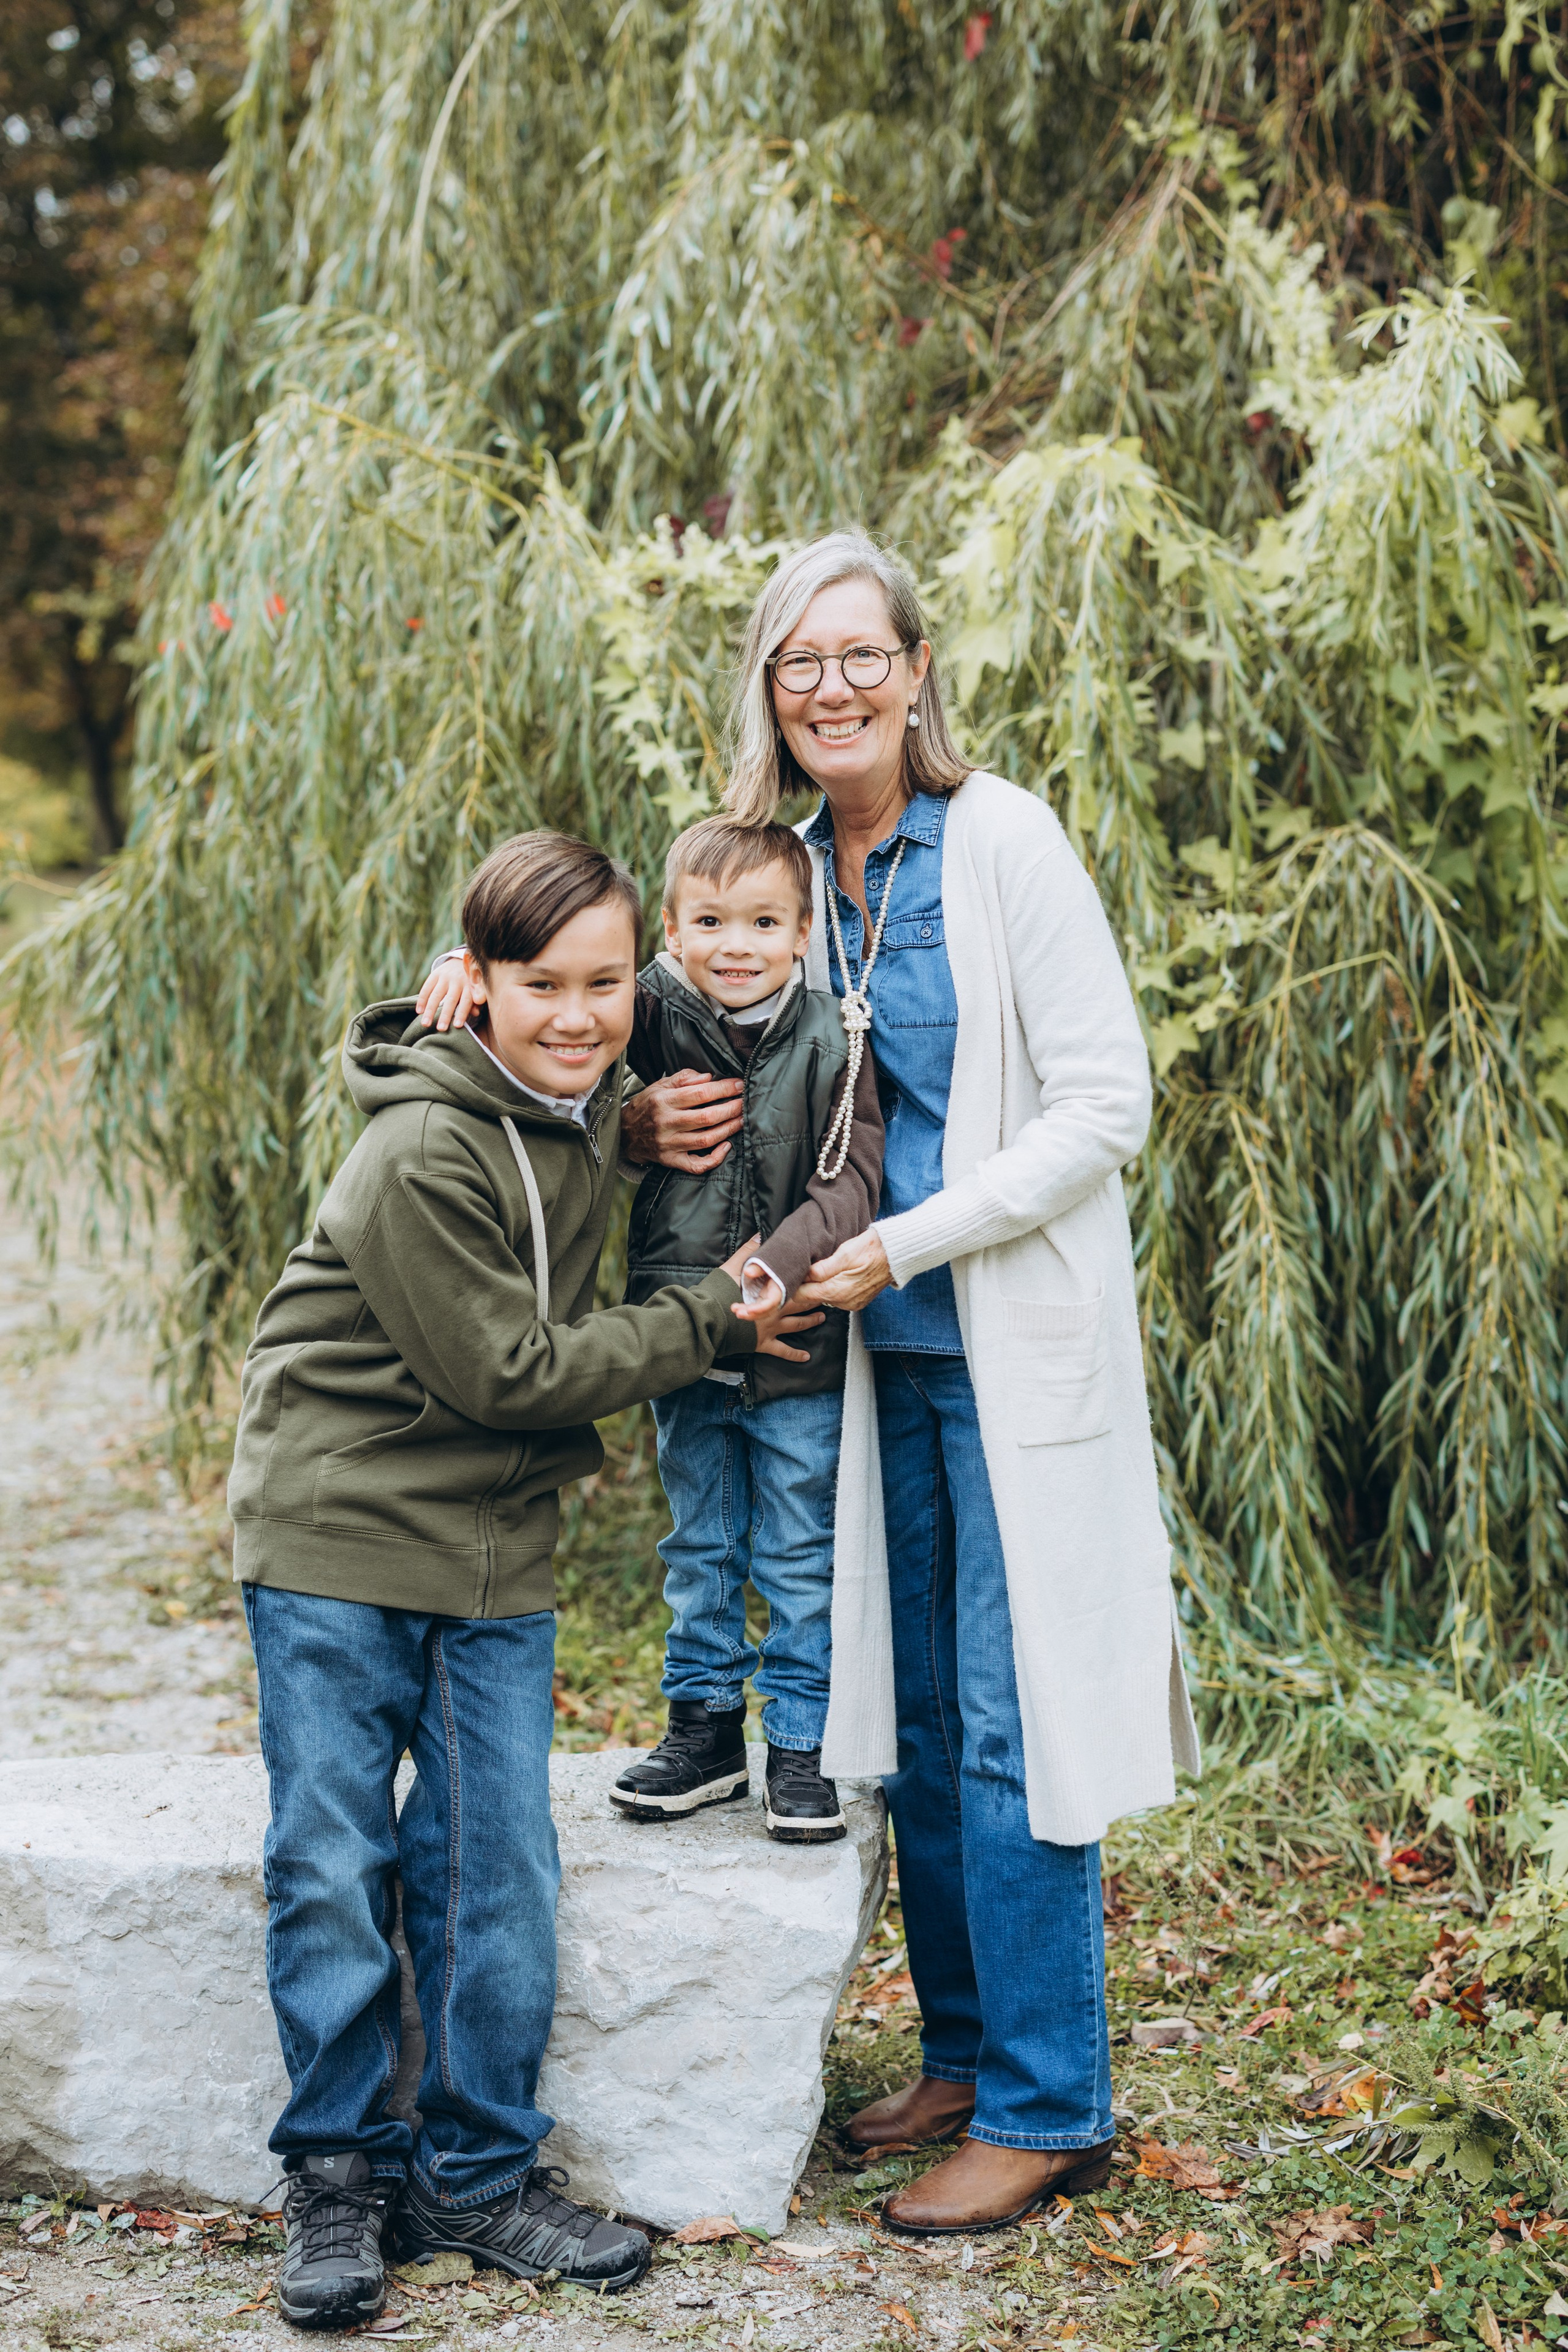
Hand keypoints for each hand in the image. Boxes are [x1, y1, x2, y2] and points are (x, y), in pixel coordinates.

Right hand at [416, 955, 474, 1030]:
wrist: (460, 962)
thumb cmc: (470, 983)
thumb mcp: (476, 990)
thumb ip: (476, 1002)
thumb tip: (476, 1013)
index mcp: (470, 986)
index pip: (466, 1001)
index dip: (462, 1013)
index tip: (457, 1026)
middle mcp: (457, 980)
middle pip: (450, 999)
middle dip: (445, 1015)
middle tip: (440, 1029)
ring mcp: (445, 976)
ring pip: (436, 995)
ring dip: (430, 1010)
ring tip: (425, 1024)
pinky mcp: (435, 974)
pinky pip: (426, 988)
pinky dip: (422, 1000)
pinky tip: (419, 1011)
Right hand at [622, 1068, 744, 1171]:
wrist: (624, 1134)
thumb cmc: (647, 1106)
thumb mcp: (659, 1085)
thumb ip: (683, 1078)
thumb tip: (708, 1077)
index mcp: (663, 1100)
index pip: (700, 1093)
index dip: (724, 1089)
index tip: (739, 1084)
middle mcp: (666, 1122)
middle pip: (706, 1117)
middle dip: (731, 1109)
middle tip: (745, 1102)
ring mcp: (669, 1144)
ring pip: (706, 1139)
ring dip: (729, 1129)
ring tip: (742, 1119)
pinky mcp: (671, 1160)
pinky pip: (697, 1165)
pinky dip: (715, 1158)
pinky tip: (727, 1146)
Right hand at [719, 1238, 820, 1361]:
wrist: (710, 1321)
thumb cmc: (718, 1294)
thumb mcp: (732, 1267)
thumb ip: (748, 1253)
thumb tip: (760, 1236)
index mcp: (769, 1291)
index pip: (792, 1283)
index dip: (806, 1279)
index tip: (818, 1274)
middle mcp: (774, 1310)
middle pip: (800, 1303)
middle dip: (814, 1298)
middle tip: (827, 1294)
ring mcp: (771, 1328)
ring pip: (797, 1324)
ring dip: (810, 1321)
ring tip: (822, 1318)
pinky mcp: (764, 1343)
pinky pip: (783, 1350)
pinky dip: (795, 1355)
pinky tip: (806, 1357)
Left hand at [795, 1229, 892, 1312]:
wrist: (896, 1254)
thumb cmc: (871, 1249)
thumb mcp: (846, 1253)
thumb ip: (824, 1268)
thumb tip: (805, 1275)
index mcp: (837, 1291)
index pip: (802, 1296)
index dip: (794, 1285)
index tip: (791, 1274)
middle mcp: (843, 1302)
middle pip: (811, 1298)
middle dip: (804, 1286)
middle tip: (804, 1268)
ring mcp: (851, 1304)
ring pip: (823, 1298)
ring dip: (818, 1286)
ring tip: (821, 1269)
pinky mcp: (857, 1301)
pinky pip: (836, 1298)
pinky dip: (831, 1288)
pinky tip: (834, 1275)